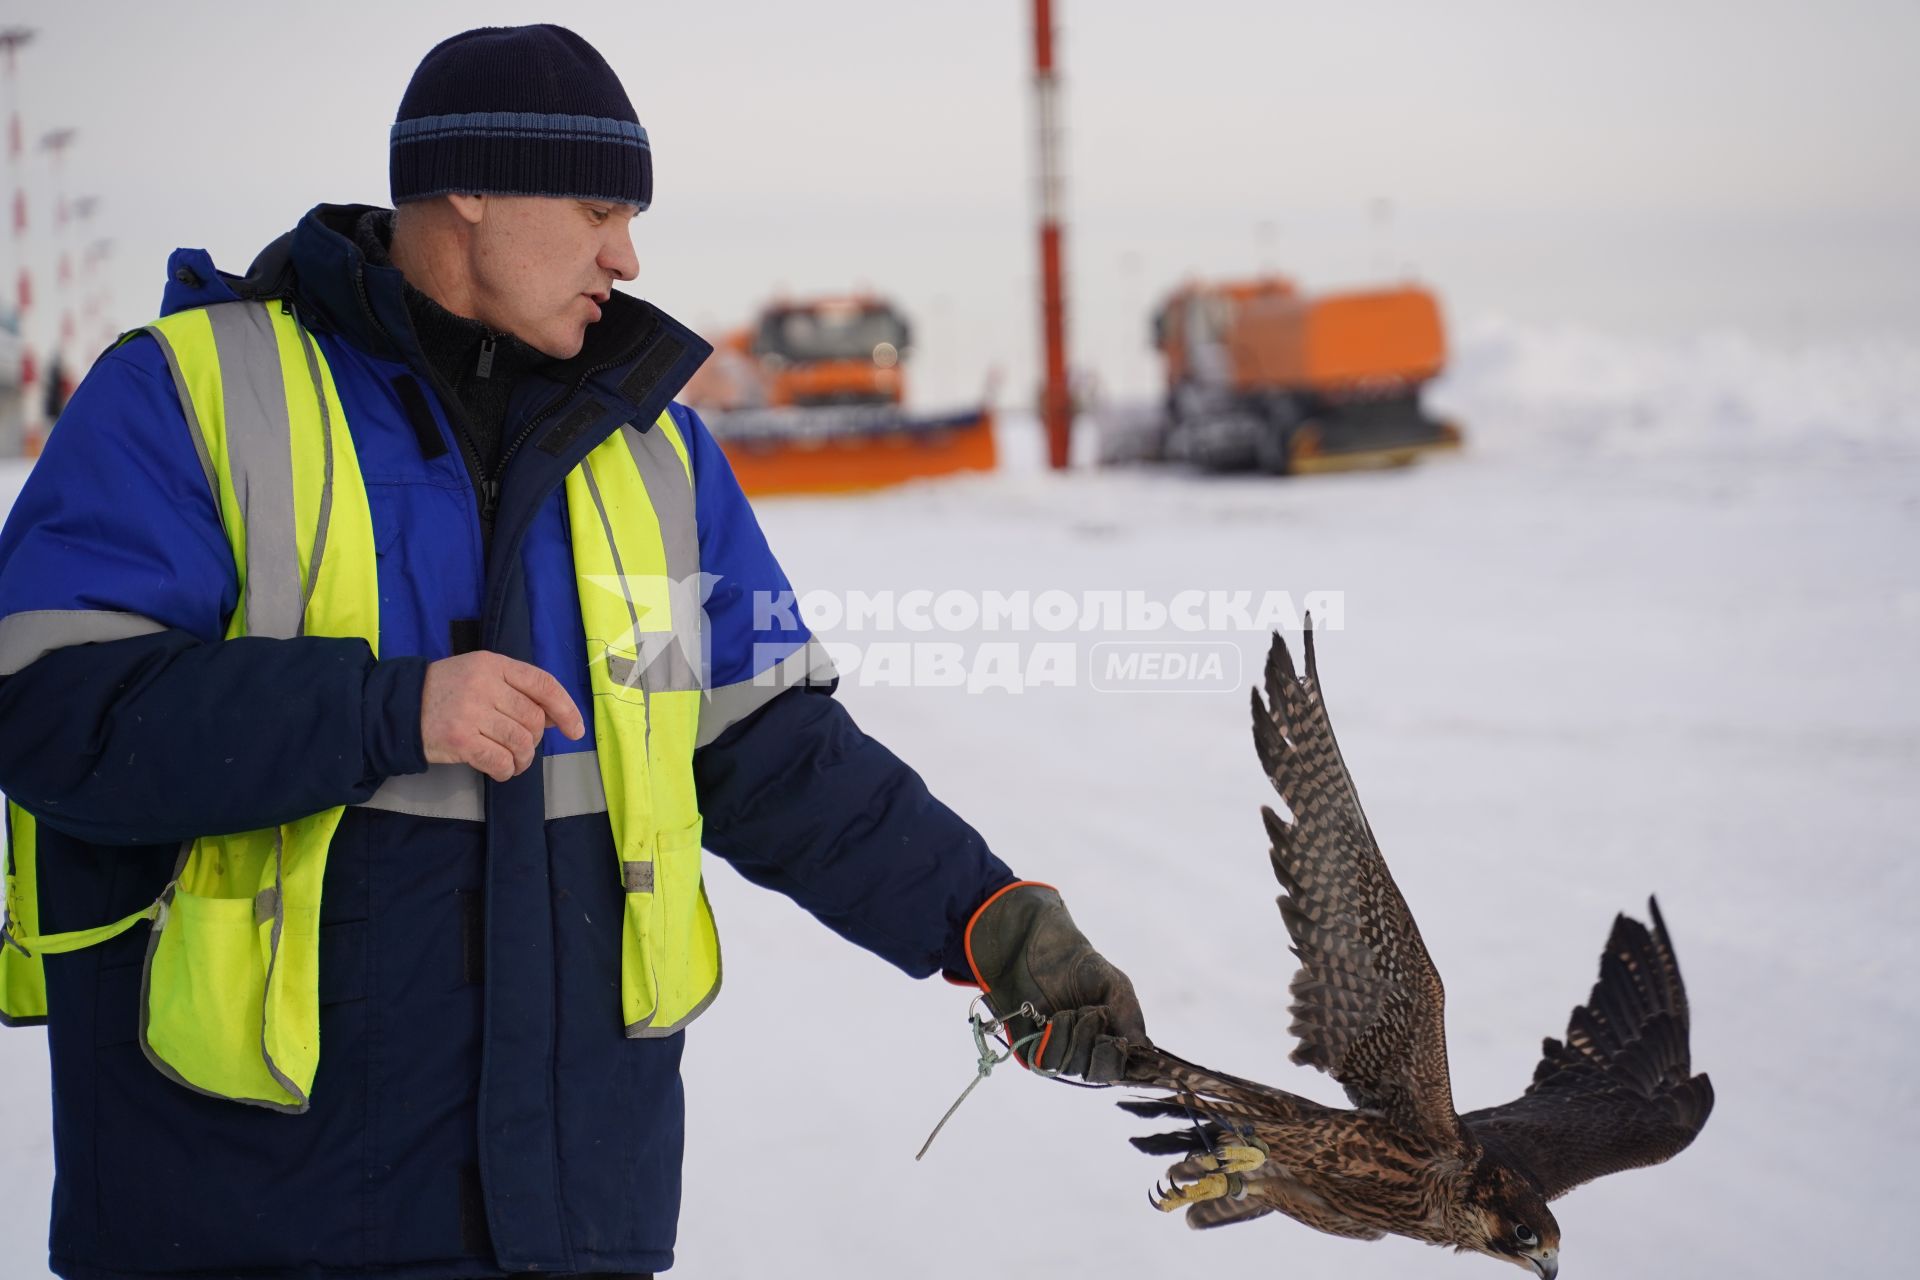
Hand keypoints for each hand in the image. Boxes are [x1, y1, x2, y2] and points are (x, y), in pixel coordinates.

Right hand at [420, 651, 585, 782]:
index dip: (565, 709)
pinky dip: (505, 770)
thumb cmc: (446, 691)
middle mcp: (484, 684)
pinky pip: (499, 761)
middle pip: (533, 718)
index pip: (543, 684)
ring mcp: (471, 712)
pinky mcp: (460, 739)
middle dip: (534, 739)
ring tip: (512, 761)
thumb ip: (516, 690)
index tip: (575, 730)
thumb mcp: (481, 676)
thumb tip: (554, 717)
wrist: (398, 706)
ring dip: (522, 759)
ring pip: (520, 742)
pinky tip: (500, 770)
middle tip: (522, 747)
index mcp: (493, 664)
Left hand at [964, 882, 1147, 1082]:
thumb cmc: (1082, 967)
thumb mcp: (1116, 987)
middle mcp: (1088, 1051)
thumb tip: (1144, 1049)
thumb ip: (1131, 1018)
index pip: (1124, 1067)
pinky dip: (1058, 1038)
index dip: (1124, 1060)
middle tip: (1098, 1014)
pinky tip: (1058, 1016)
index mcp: (1112, 1039)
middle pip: (1102, 1073)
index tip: (1121, 1041)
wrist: (1039, 949)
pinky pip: (1050, 1062)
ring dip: (1079, 1036)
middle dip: (1102, 1047)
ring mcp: (1062, 1053)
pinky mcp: (1035, 1051)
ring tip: (1074, 1009)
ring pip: (1077, 1068)